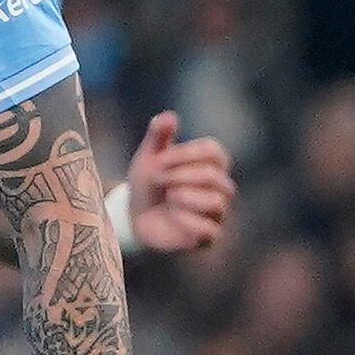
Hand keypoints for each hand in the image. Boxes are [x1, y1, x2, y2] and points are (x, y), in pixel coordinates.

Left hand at [126, 112, 234, 255]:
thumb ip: (158, 135)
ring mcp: (216, 214)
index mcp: (210, 164)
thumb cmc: (148, 184)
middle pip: (214, 177)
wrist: (134, 217)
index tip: (160, 158)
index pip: (213, 151)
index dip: (186, 153)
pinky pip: (209, 230)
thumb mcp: (148, 157)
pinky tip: (171, 215)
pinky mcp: (207, 238)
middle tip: (159, 178)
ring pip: (216, 203)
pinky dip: (186, 220)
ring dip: (185, 197)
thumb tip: (169, 116)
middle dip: (181, 175)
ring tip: (168, 197)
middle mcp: (220, 188)